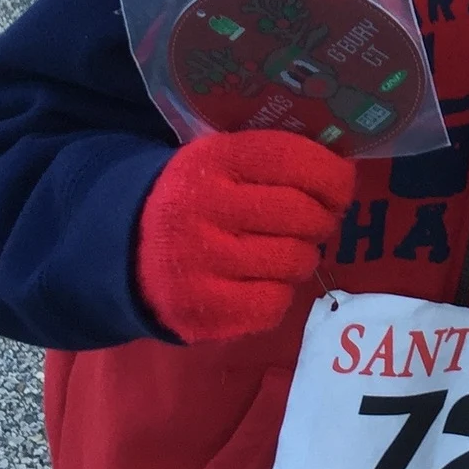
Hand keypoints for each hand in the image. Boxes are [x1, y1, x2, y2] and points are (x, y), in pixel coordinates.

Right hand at [133, 128, 354, 341]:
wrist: (126, 249)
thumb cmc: (195, 198)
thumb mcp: (219, 161)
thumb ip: (271, 160)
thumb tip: (342, 173)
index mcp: (213, 160)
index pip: (291, 159)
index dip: (331, 175)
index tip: (341, 187)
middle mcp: (204, 208)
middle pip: (301, 214)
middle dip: (322, 220)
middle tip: (318, 222)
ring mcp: (200, 262)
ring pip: (293, 260)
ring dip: (304, 257)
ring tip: (289, 250)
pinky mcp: (201, 309)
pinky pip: (274, 303)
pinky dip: (280, 293)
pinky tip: (263, 281)